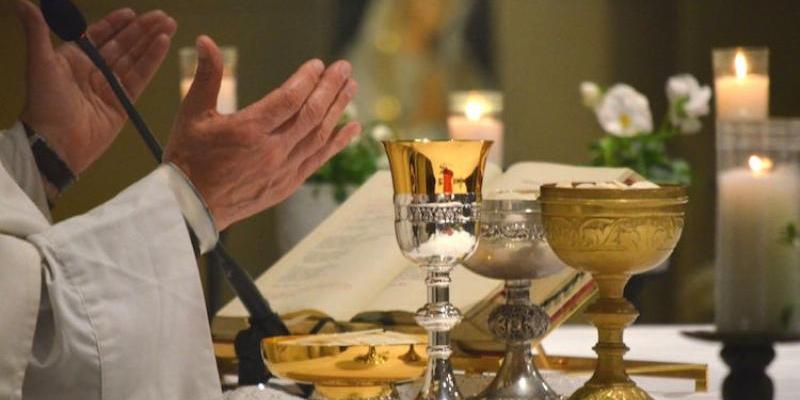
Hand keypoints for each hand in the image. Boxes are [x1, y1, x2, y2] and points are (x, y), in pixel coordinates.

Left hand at [15, 0, 175, 174]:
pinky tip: (163, 44)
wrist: (56, 143)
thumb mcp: (40, 63)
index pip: (99, 35)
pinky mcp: (123, 103)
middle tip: (163, 16)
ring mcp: (110, 87)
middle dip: (142, 29)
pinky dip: (152, 60)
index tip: (132, 13)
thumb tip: (21, 3)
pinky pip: (140, 77)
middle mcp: (94, 71)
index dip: (116, 23)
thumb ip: (37, 31)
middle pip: (123, 45)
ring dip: (152, 41)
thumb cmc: (45, 103)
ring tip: (170, 25)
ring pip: (135, 58)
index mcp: (75, 59)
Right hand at [164, 36, 360, 230]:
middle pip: (311, 114)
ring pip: (318, 135)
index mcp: (248, 131)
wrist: (190, 207)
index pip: (289, 99)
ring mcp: (283, 169)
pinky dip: (338, 143)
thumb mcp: (192, 114)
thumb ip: (206, 76)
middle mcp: (271, 150)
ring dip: (337, 110)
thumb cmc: (188, 159)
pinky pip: (319, 160)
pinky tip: (352, 128)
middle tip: (344, 69)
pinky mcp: (288, 184)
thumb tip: (205, 41)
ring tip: (351, 88)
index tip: (318, 65)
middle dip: (330, 89)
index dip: (307, 79)